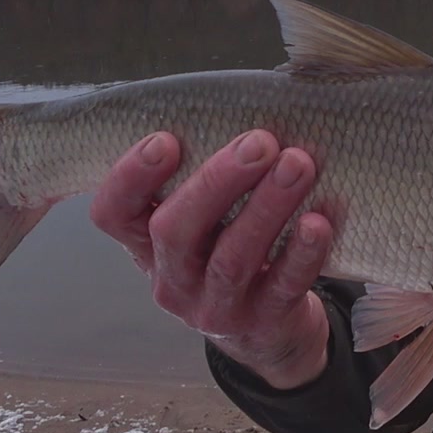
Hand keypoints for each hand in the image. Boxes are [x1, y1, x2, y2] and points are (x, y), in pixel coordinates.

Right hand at [88, 129, 335, 389]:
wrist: (269, 332)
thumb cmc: (233, 247)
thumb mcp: (205, 220)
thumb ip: (205, 173)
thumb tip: (244, 99)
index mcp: (147, 245)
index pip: (112, 214)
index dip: (129, 177)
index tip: (165, 139)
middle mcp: (172, 279)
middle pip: (176, 230)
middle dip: (217, 181)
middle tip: (260, 141)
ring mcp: (214, 307)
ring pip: (232, 258)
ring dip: (266, 207)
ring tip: (299, 164)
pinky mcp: (263, 324)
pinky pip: (283, 287)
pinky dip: (303, 253)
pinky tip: (319, 221)